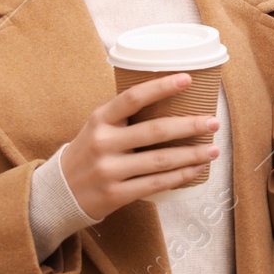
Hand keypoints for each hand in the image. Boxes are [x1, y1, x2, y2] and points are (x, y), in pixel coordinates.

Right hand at [60, 73, 219, 219]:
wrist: (60, 191)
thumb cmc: (90, 151)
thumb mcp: (98, 126)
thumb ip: (126, 114)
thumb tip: (173, 96)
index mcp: (100, 119)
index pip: (133, 97)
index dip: (161, 86)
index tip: (188, 79)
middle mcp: (103, 143)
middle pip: (155, 131)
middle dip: (190, 126)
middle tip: (214, 122)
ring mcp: (109, 170)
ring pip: (161, 161)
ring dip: (192, 154)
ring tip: (214, 149)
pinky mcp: (116, 194)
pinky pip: (156, 184)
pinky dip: (181, 176)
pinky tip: (197, 169)